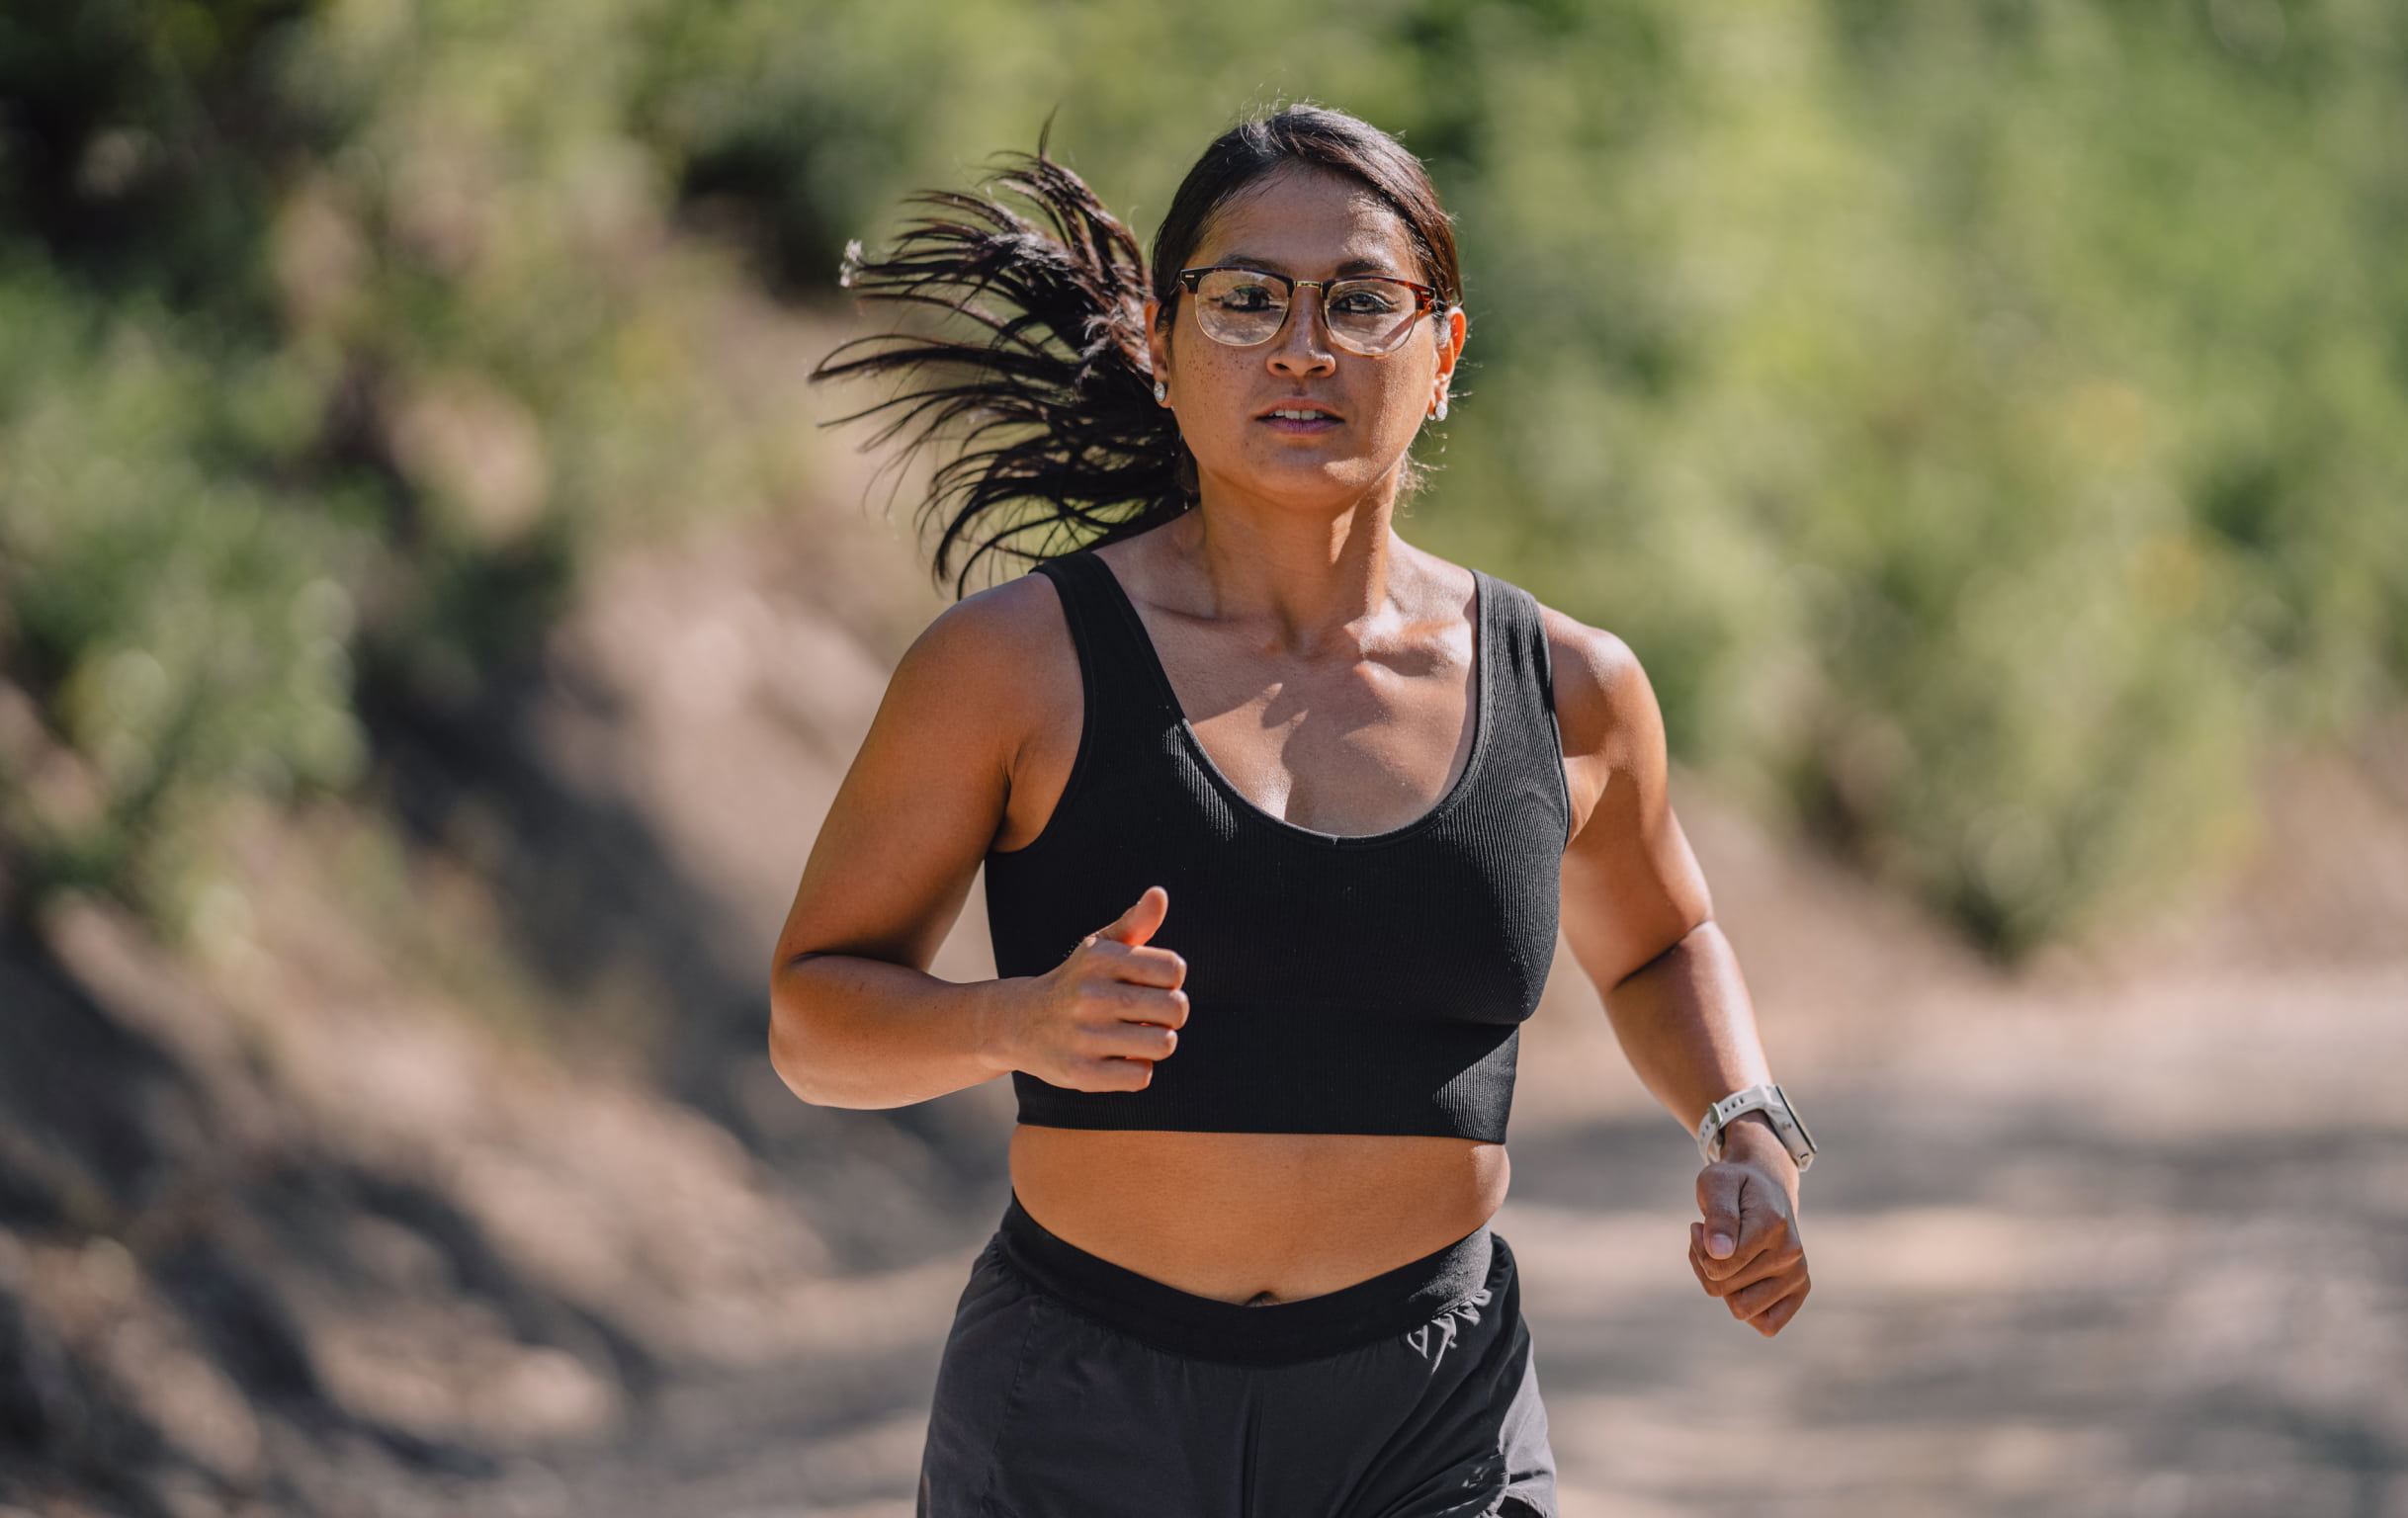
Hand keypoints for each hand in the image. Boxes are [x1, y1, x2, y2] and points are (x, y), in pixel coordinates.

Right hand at [998, 887, 1187, 1091]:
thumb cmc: (1077, 982)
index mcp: (1100, 958)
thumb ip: (1135, 923)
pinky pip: (1142, 1076)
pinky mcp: (1081, 1073)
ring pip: (1164, 1044)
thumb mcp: (1100, 947)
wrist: (1019, 1023)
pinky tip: (1117, 1058)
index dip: (1171, 980)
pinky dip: (1137, 1069)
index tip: (1151, 984)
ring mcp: (1085, 1036)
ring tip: (1135, 1036)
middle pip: (1177, 1009)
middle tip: (1149, 1015)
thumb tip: (1159, 894)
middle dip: (1171, 1014)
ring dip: (1157, 1042)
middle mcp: (1091, 995)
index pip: (1175, 969)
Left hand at [1689, 1114, 1809, 1335]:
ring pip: (1740, 1309)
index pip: (1717, 1267)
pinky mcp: (1799, 1291)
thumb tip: (1719, 1253)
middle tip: (1713, 1238)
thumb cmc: (1734, 1185)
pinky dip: (1746, 1307)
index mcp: (1772, 1226)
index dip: (1698, 1249)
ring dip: (1723, 1286)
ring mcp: (1798, 1275)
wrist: (1766, 1185)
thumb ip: (1718, 1215)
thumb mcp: (1716, 1183)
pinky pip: (1766, 1325)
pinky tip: (1743, 1280)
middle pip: (1722, 1289)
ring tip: (1727, 1256)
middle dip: (1707, 1266)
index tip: (1700, 1227)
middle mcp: (1791, 1254)